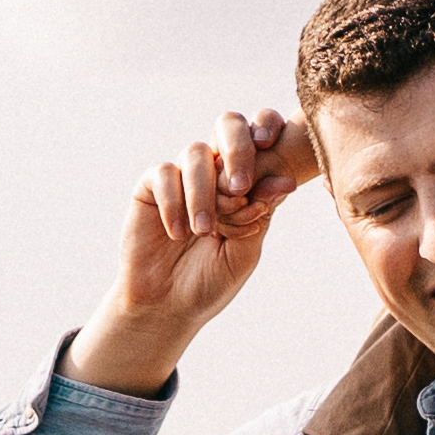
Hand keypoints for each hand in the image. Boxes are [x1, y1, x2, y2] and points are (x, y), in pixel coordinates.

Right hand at [71, 108, 310, 395]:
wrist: (167, 308)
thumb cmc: (210, 282)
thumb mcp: (244, 253)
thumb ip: (259, 216)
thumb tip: (284, 180)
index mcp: (248, 180)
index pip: (261, 136)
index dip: (267, 126)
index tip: (271, 143)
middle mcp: (216, 170)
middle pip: (229, 126)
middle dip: (238, 149)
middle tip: (240, 187)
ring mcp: (183, 176)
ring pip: (197, 154)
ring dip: (205, 192)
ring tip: (204, 231)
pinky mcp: (151, 187)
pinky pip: (164, 174)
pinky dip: (174, 202)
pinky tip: (178, 233)